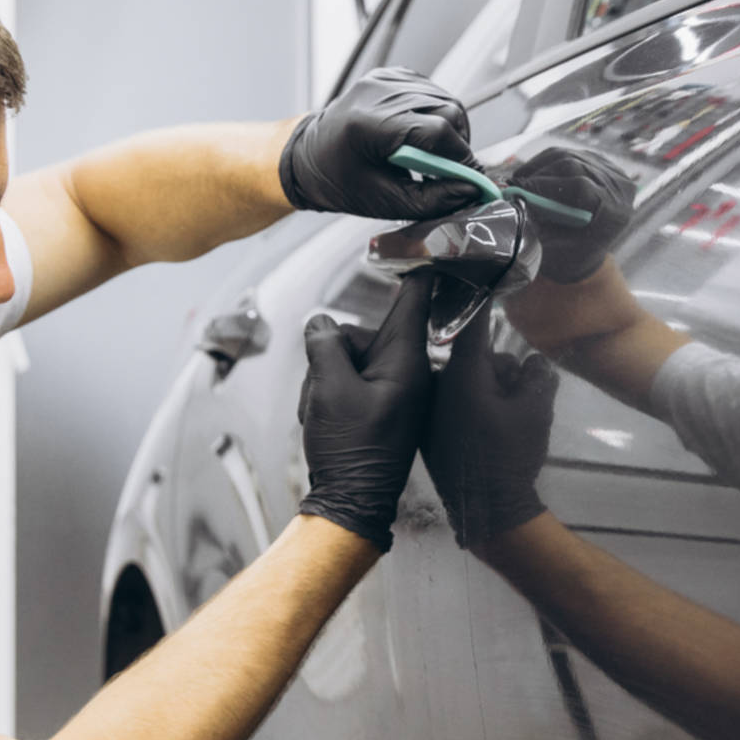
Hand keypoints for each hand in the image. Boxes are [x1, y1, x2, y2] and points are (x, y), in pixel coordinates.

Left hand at [279, 68, 481, 218]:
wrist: (307, 157)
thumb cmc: (335, 179)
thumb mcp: (383, 201)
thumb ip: (432, 199)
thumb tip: (470, 191)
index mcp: (368, 123)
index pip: (436, 132)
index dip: (461, 159)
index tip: (471, 181)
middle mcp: (376, 93)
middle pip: (447, 111)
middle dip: (457, 146)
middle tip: (449, 173)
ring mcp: (383, 80)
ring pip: (445, 100)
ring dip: (450, 131)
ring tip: (433, 157)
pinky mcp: (390, 76)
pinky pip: (433, 92)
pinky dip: (438, 115)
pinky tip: (422, 135)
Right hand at [297, 273, 435, 550]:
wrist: (353, 505)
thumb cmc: (350, 451)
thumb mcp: (329, 389)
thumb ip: (325, 345)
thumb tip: (322, 323)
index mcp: (407, 361)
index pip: (417, 298)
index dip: (415, 264)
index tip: (417, 235)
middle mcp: (407, 371)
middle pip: (363, 332)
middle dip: (335, 351)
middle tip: (323, 389)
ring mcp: (394, 390)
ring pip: (350, 358)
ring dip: (327, 379)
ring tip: (324, 415)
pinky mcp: (380, 406)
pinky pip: (349, 382)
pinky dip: (331, 396)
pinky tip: (326, 422)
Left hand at [423, 309, 558, 551]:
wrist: (486, 513)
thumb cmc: (512, 458)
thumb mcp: (538, 409)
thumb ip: (538, 374)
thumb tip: (531, 361)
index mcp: (462, 373)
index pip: (470, 322)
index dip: (479, 295)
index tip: (480, 272)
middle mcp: (437, 385)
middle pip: (473, 357)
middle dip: (497, 369)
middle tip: (518, 397)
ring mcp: (428, 410)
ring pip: (462, 381)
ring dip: (485, 391)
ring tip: (504, 424)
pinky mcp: (427, 431)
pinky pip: (451, 404)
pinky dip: (469, 409)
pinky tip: (485, 436)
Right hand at [504, 145, 634, 283]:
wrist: (585, 253)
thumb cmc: (570, 257)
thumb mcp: (553, 249)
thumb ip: (537, 226)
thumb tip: (514, 203)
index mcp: (615, 213)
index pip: (581, 187)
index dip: (546, 186)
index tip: (519, 191)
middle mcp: (619, 187)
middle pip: (574, 166)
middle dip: (538, 175)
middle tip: (514, 186)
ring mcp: (610, 171)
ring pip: (568, 155)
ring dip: (538, 167)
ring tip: (519, 182)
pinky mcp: (598, 161)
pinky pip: (567, 153)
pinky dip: (544, 162)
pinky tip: (530, 174)